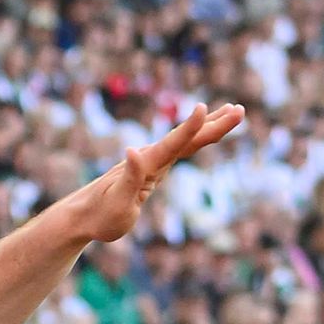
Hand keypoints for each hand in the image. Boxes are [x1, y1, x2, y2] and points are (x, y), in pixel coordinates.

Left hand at [52, 103, 243, 247]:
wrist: (83, 215)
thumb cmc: (100, 215)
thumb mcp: (116, 203)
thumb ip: (128, 177)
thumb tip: (132, 150)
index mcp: (146, 164)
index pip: (173, 143)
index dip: (189, 128)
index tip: (203, 108)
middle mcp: (151, 157)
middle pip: (188, 137)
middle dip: (214, 124)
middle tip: (240, 110)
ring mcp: (154, 161)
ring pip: (187, 139)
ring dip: (210, 125)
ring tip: (232, 110)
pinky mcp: (154, 168)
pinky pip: (182, 148)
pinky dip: (196, 137)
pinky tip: (203, 133)